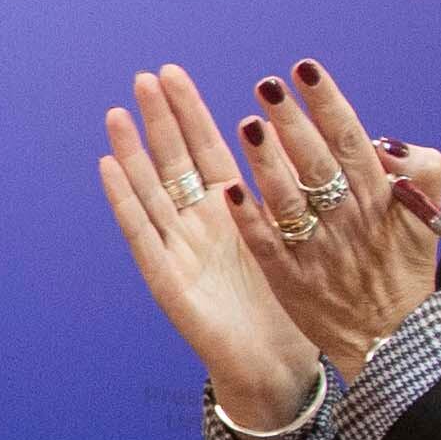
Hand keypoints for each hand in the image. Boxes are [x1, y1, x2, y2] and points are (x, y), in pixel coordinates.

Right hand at [95, 64, 318, 430]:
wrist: (278, 366)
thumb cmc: (293, 307)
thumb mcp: (304, 240)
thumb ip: (305, 196)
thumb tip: (331, 142)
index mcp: (233, 211)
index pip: (207, 149)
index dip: (190, 112)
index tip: (173, 73)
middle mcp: (200, 225)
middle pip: (173, 162)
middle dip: (159, 120)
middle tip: (144, 77)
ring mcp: (179, 250)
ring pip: (150, 191)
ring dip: (131, 152)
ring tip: (117, 113)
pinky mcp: (167, 280)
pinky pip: (141, 233)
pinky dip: (124, 200)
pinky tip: (108, 167)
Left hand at [216, 61, 440, 374]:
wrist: (392, 336)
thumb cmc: (404, 266)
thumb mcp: (425, 214)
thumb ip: (414, 168)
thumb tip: (384, 138)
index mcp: (379, 196)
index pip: (350, 138)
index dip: (327, 102)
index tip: (304, 69)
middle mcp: (348, 217)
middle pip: (316, 161)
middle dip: (292, 121)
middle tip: (267, 85)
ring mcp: (317, 248)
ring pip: (289, 198)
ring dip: (268, 162)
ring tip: (247, 125)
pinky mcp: (291, 277)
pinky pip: (268, 243)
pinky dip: (251, 218)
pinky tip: (229, 191)